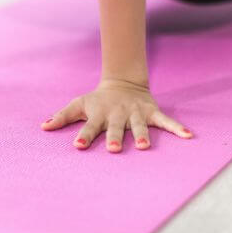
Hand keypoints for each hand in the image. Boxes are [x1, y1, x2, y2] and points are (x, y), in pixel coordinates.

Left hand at [40, 78, 192, 151]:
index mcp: (99, 114)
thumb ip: (62, 116)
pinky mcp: (151, 112)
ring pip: (139, 126)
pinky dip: (177, 128)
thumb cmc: (97, 100)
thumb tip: (42, 126)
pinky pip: (166, 121)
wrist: (123, 83)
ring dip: (142, 135)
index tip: (78, 146)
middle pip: (115, 128)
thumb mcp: (79, 104)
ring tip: (145, 147)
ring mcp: (135, 113)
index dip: (83, 135)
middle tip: (113, 149)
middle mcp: (117, 114)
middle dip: (114, 138)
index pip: (89, 126)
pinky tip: (188, 136)